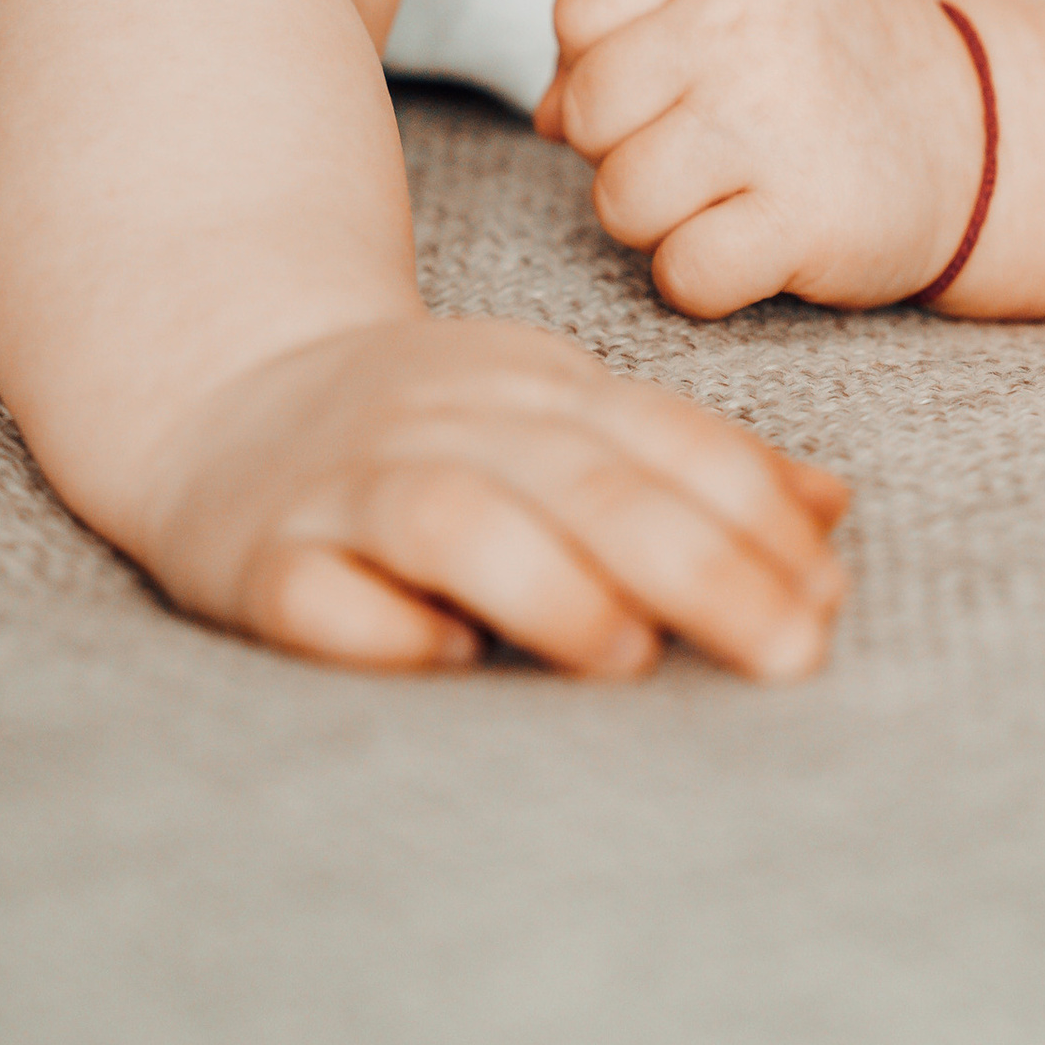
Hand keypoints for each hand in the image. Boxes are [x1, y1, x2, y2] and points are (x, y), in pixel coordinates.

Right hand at [137, 316, 850, 680]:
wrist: (213, 391)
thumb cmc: (421, 427)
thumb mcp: (559, 413)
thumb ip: (688, 463)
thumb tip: (831, 511)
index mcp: (531, 384)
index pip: (662, 438)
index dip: (754, 518)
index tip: (826, 605)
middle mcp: (444, 421)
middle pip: (585, 480)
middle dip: (703, 567)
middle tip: (789, 657)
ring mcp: (346, 488)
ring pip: (455, 519)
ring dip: (551, 587)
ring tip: (625, 656)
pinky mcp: (260, 562)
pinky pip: (321, 596)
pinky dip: (385, 630)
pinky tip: (444, 660)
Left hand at [537, 0, 982, 315]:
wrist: (984, 132)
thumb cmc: (836, 62)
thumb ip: (637, 27)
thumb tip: (541, 117)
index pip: (579, 10)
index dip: (592, 66)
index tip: (655, 90)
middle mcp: (745, 30)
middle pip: (588, 112)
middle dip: (616, 149)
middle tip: (688, 154)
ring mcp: (775, 124)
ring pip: (620, 199)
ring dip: (654, 220)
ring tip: (719, 200)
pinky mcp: (808, 219)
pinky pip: (682, 274)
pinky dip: (700, 280)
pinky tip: (748, 249)